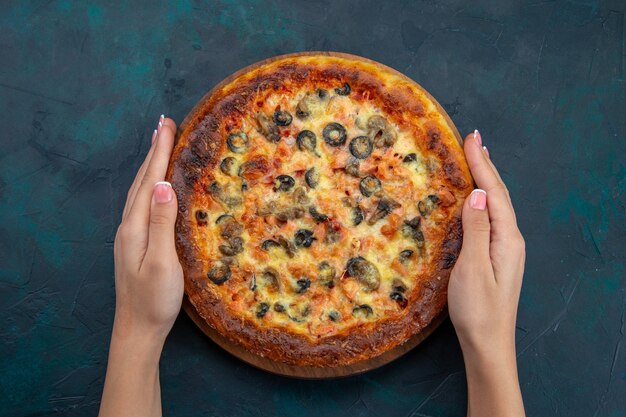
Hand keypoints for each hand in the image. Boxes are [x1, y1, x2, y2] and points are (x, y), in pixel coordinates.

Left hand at [100, 116, 181, 416]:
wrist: (138, 329)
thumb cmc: (155, 300)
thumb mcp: (162, 262)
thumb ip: (161, 223)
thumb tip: (162, 184)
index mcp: (135, 226)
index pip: (149, 180)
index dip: (159, 152)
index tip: (168, 124)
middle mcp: (128, 225)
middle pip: (141, 180)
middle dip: (154, 150)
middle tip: (165, 124)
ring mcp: (130, 234)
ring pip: (141, 190)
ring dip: (150, 164)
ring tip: (159, 144)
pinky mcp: (136, 243)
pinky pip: (143, 202)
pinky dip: (151, 183)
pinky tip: (157, 185)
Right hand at [448, 130, 525, 416]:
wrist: (488, 344)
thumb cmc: (478, 309)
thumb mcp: (473, 267)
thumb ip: (475, 229)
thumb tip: (476, 194)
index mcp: (506, 238)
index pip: (494, 192)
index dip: (482, 164)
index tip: (471, 138)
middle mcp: (510, 239)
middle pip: (499, 195)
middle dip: (486, 166)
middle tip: (474, 140)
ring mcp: (505, 249)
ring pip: (496, 206)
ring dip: (486, 181)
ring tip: (476, 160)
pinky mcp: (496, 258)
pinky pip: (490, 219)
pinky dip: (482, 201)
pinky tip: (475, 200)